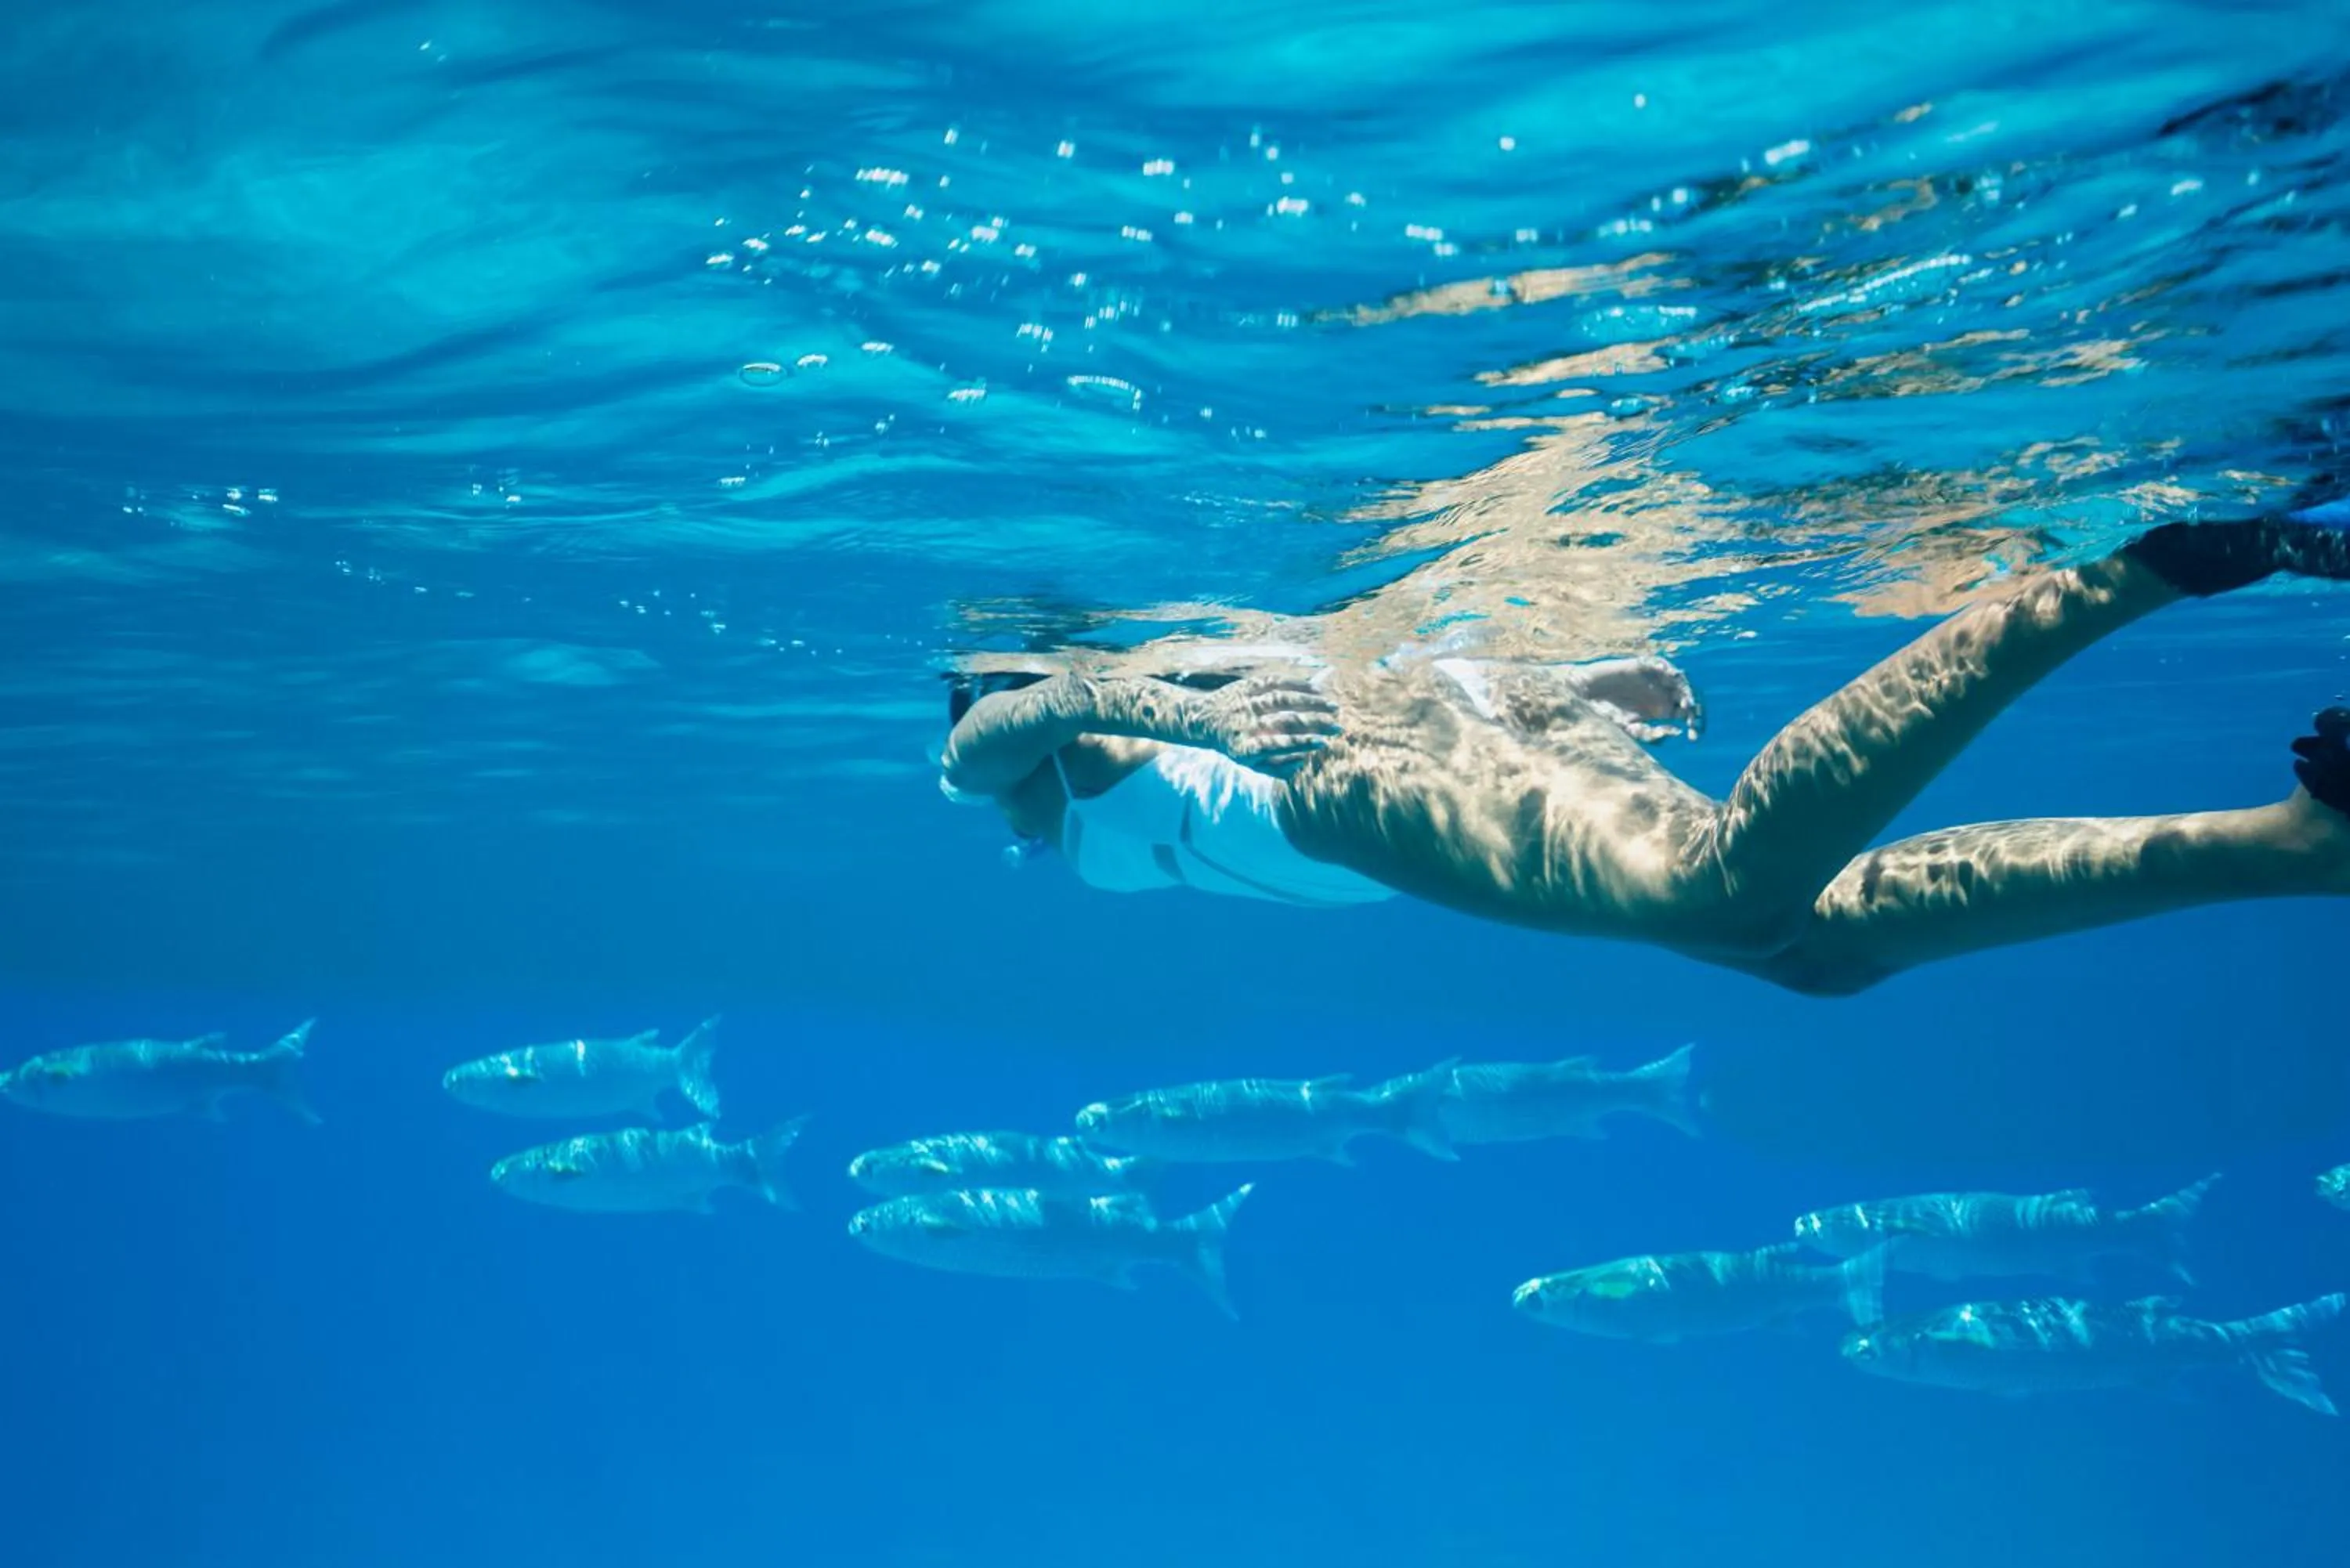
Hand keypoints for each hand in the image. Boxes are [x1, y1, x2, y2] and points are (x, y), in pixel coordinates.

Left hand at [1192, 677, 1341, 776]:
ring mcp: (1246, 702)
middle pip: (1283, 721)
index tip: (1322, 742)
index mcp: (1244, 748)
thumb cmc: (1236, 744)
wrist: (1203, 719)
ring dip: (1310, 702)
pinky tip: (1316, 689)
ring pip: (1282, 699)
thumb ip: (1276, 768)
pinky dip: (1297, 685)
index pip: (1275, 745)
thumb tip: (1302, 761)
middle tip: (1336, 727)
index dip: (1299, 744)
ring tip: (1332, 707)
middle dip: (1313, 723)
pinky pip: (1275, 682)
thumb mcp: (1250, 763)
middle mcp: (1244, 724)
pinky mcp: (1247, 685)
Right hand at [1570, 655, 1703, 741]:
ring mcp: (1653, 679)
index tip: (1694, 737)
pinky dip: (1666, 668)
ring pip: (1678, 680)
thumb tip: (1675, 733)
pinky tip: (1670, 676)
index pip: (1686, 713)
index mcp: (1661, 709)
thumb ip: (1649, 734)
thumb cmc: (1605, 714)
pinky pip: (1659, 663)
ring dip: (1684, 689)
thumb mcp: (1629, 729)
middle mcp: (1661, 693)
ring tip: (1686, 702)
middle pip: (1687, 696)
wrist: (1584, 696)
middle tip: (1692, 716)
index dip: (1694, 723)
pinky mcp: (1642, 666)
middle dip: (1693, 706)